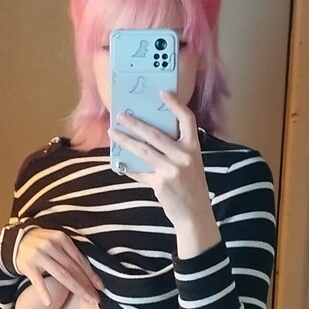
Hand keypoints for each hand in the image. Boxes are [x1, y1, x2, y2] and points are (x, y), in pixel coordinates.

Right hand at [13, 225, 101, 305]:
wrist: (15, 241)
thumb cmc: (41, 243)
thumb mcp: (56, 241)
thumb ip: (70, 252)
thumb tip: (90, 271)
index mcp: (62, 239)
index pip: (80, 259)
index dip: (91, 274)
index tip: (101, 287)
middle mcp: (51, 245)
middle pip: (73, 268)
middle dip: (87, 284)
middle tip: (96, 298)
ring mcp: (39, 255)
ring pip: (62, 275)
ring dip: (76, 288)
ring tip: (86, 300)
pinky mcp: (28, 265)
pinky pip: (37, 281)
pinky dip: (43, 292)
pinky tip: (49, 302)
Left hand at [111, 94, 218, 256]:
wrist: (195, 215)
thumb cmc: (192, 187)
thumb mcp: (192, 163)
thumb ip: (177, 150)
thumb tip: (151, 135)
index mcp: (194, 148)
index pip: (187, 120)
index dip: (176, 105)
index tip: (163, 93)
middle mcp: (183, 157)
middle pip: (155, 134)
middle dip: (135, 123)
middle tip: (120, 115)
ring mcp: (171, 170)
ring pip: (142, 150)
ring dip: (125, 141)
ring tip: (113, 133)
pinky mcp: (159, 184)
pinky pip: (139, 172)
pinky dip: (128, 167)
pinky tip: (118, 162)